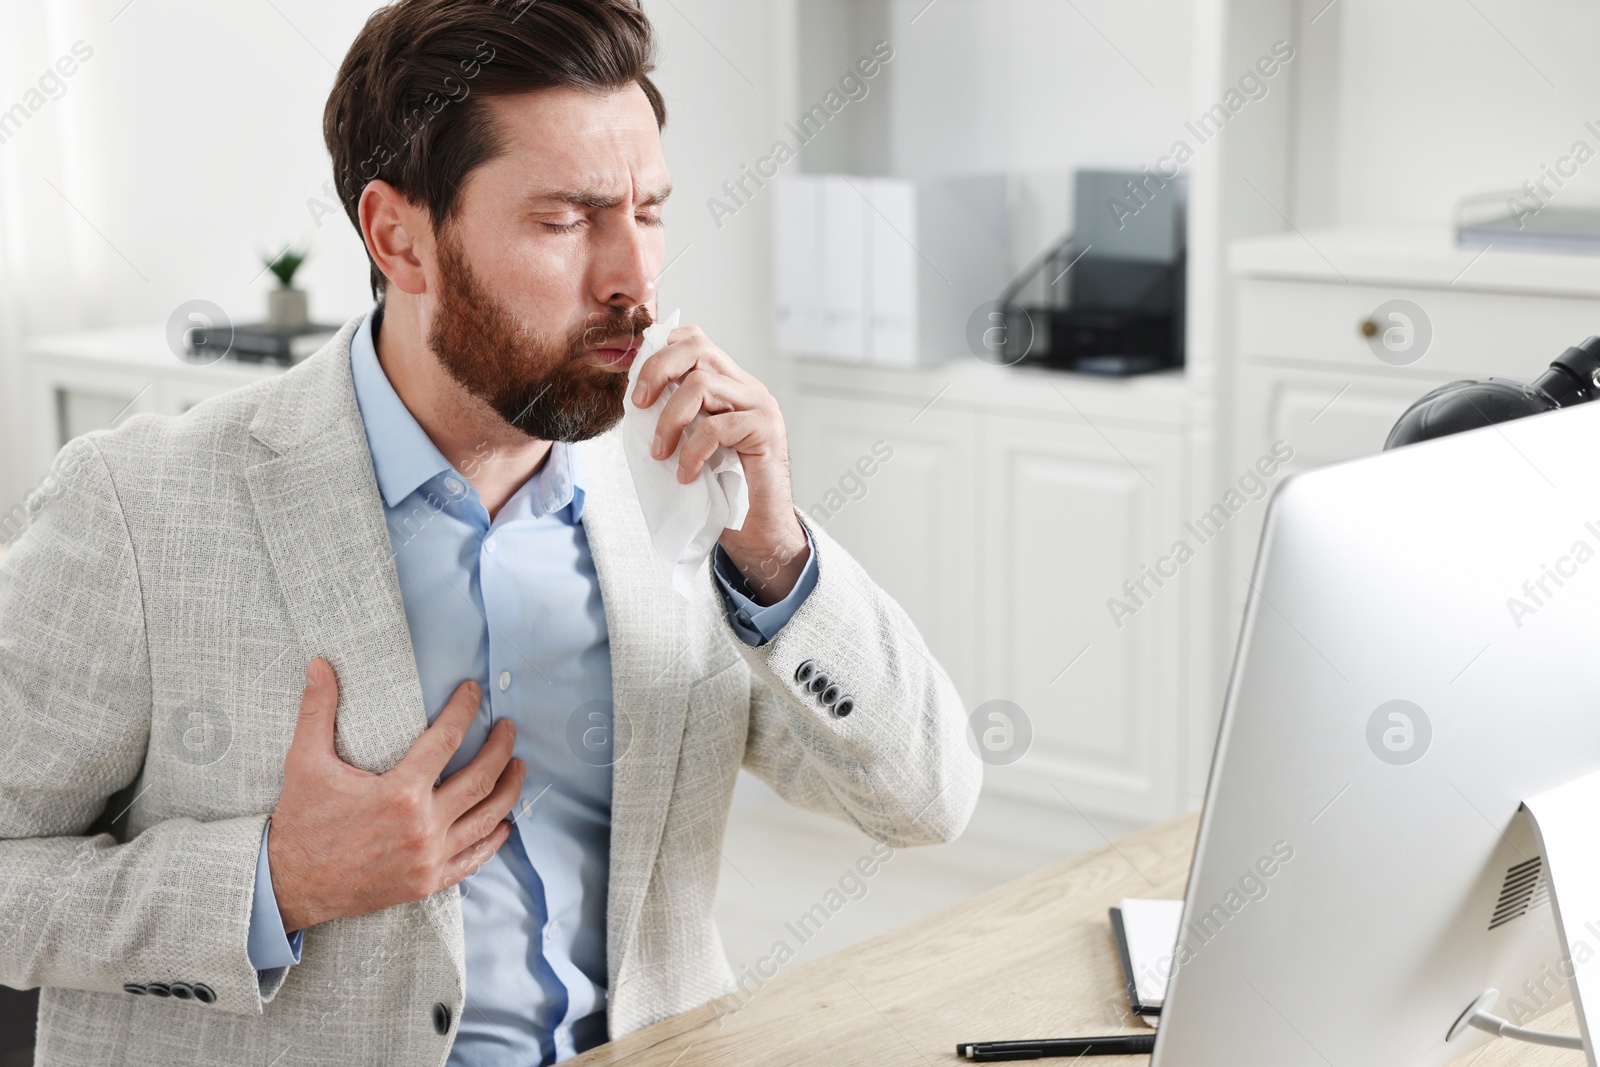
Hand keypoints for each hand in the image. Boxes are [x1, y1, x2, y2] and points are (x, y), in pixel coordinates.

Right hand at [267, 657, 525, 932]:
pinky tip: (503, 824)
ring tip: (518, 766)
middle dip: (501, 748)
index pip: (447, 740)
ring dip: (508, 789)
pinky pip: (474, 859)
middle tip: (509, 728)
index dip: (464, 710)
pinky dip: (493, 840)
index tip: (474, 692)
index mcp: (399, 792)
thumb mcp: (304, 762)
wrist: (289, 886)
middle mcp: (422, 826)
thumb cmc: (301, 822)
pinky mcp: (428, 882)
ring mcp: (429, 857)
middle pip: (481, 779)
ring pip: (487, 818)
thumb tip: (319, 664)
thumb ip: (317, 711)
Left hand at [631, 324, 808, 602]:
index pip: (694, 341)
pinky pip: (716, 428)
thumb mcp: (688, 446)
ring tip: (660, 453)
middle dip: (657, 370)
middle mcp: (747, 388)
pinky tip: (686, 475)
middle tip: (637, 405)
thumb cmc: (722, 492)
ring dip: (669, 420)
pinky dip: (692, 452)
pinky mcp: (766, 431)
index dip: (659, 352)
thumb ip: (673, 418)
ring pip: (702, 384)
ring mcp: (760, 406)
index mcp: (729, 385)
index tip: (637, 387)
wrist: (759, 532)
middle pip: (697, 348)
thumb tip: (632, 402)